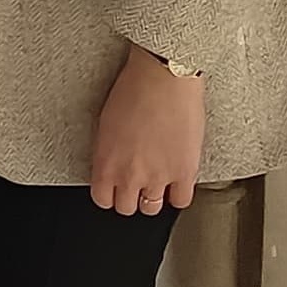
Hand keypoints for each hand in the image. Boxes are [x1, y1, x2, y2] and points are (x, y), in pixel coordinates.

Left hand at [89, 46, 202, 215]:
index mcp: (106, 162)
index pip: (102, 199)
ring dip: (153, 198)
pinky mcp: (184, 172)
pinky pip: (181, 200)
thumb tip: (111, 163)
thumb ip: (108, 151)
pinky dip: (178, 195)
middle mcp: (129, 174)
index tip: (115, 190)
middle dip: (130, 197)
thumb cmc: (133, 90)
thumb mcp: (105, 124)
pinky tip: (177, 184)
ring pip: (152, 208)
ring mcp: (158, 176)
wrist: (163, 79)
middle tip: (137, 186)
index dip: (109, 195)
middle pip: (127, 207)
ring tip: (157, 184)